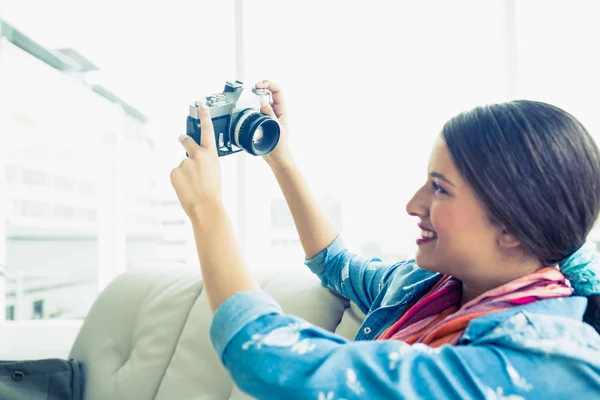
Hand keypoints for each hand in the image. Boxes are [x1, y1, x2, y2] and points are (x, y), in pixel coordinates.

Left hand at [170, 101, 222, 219]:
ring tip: (192, 186)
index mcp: (211, 155)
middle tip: (182, 138)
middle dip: (183, 139)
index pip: (208, 131)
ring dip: (185, 174)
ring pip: (182, 165)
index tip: (200, 104)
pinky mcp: (174, 171)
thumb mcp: (214, 172)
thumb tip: (192, 163)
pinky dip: (179, 180)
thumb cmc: (213, 193)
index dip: (204, 116)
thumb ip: (205, 162)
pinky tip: (185, 188)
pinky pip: (175, 174)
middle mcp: (197, 155)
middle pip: (187, 141)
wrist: (205, 206)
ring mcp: (185, 162)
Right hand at [255, 80, 292, 166]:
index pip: (277, 90)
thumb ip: (268, 113)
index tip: (258, 85)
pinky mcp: (262, 120)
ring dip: (255, 97)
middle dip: (261, 87)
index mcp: (282, 110)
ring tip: (248, 97)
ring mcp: (269, 114)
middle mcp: (276, 110)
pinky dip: (252, 106)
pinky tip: (247, 108)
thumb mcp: (275, 127)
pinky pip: (257, 109)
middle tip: (252, 89)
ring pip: (262, 100)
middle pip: (269, 92)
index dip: (268, 84)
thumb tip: (262, 99)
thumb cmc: (279, 145)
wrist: (276, 157)